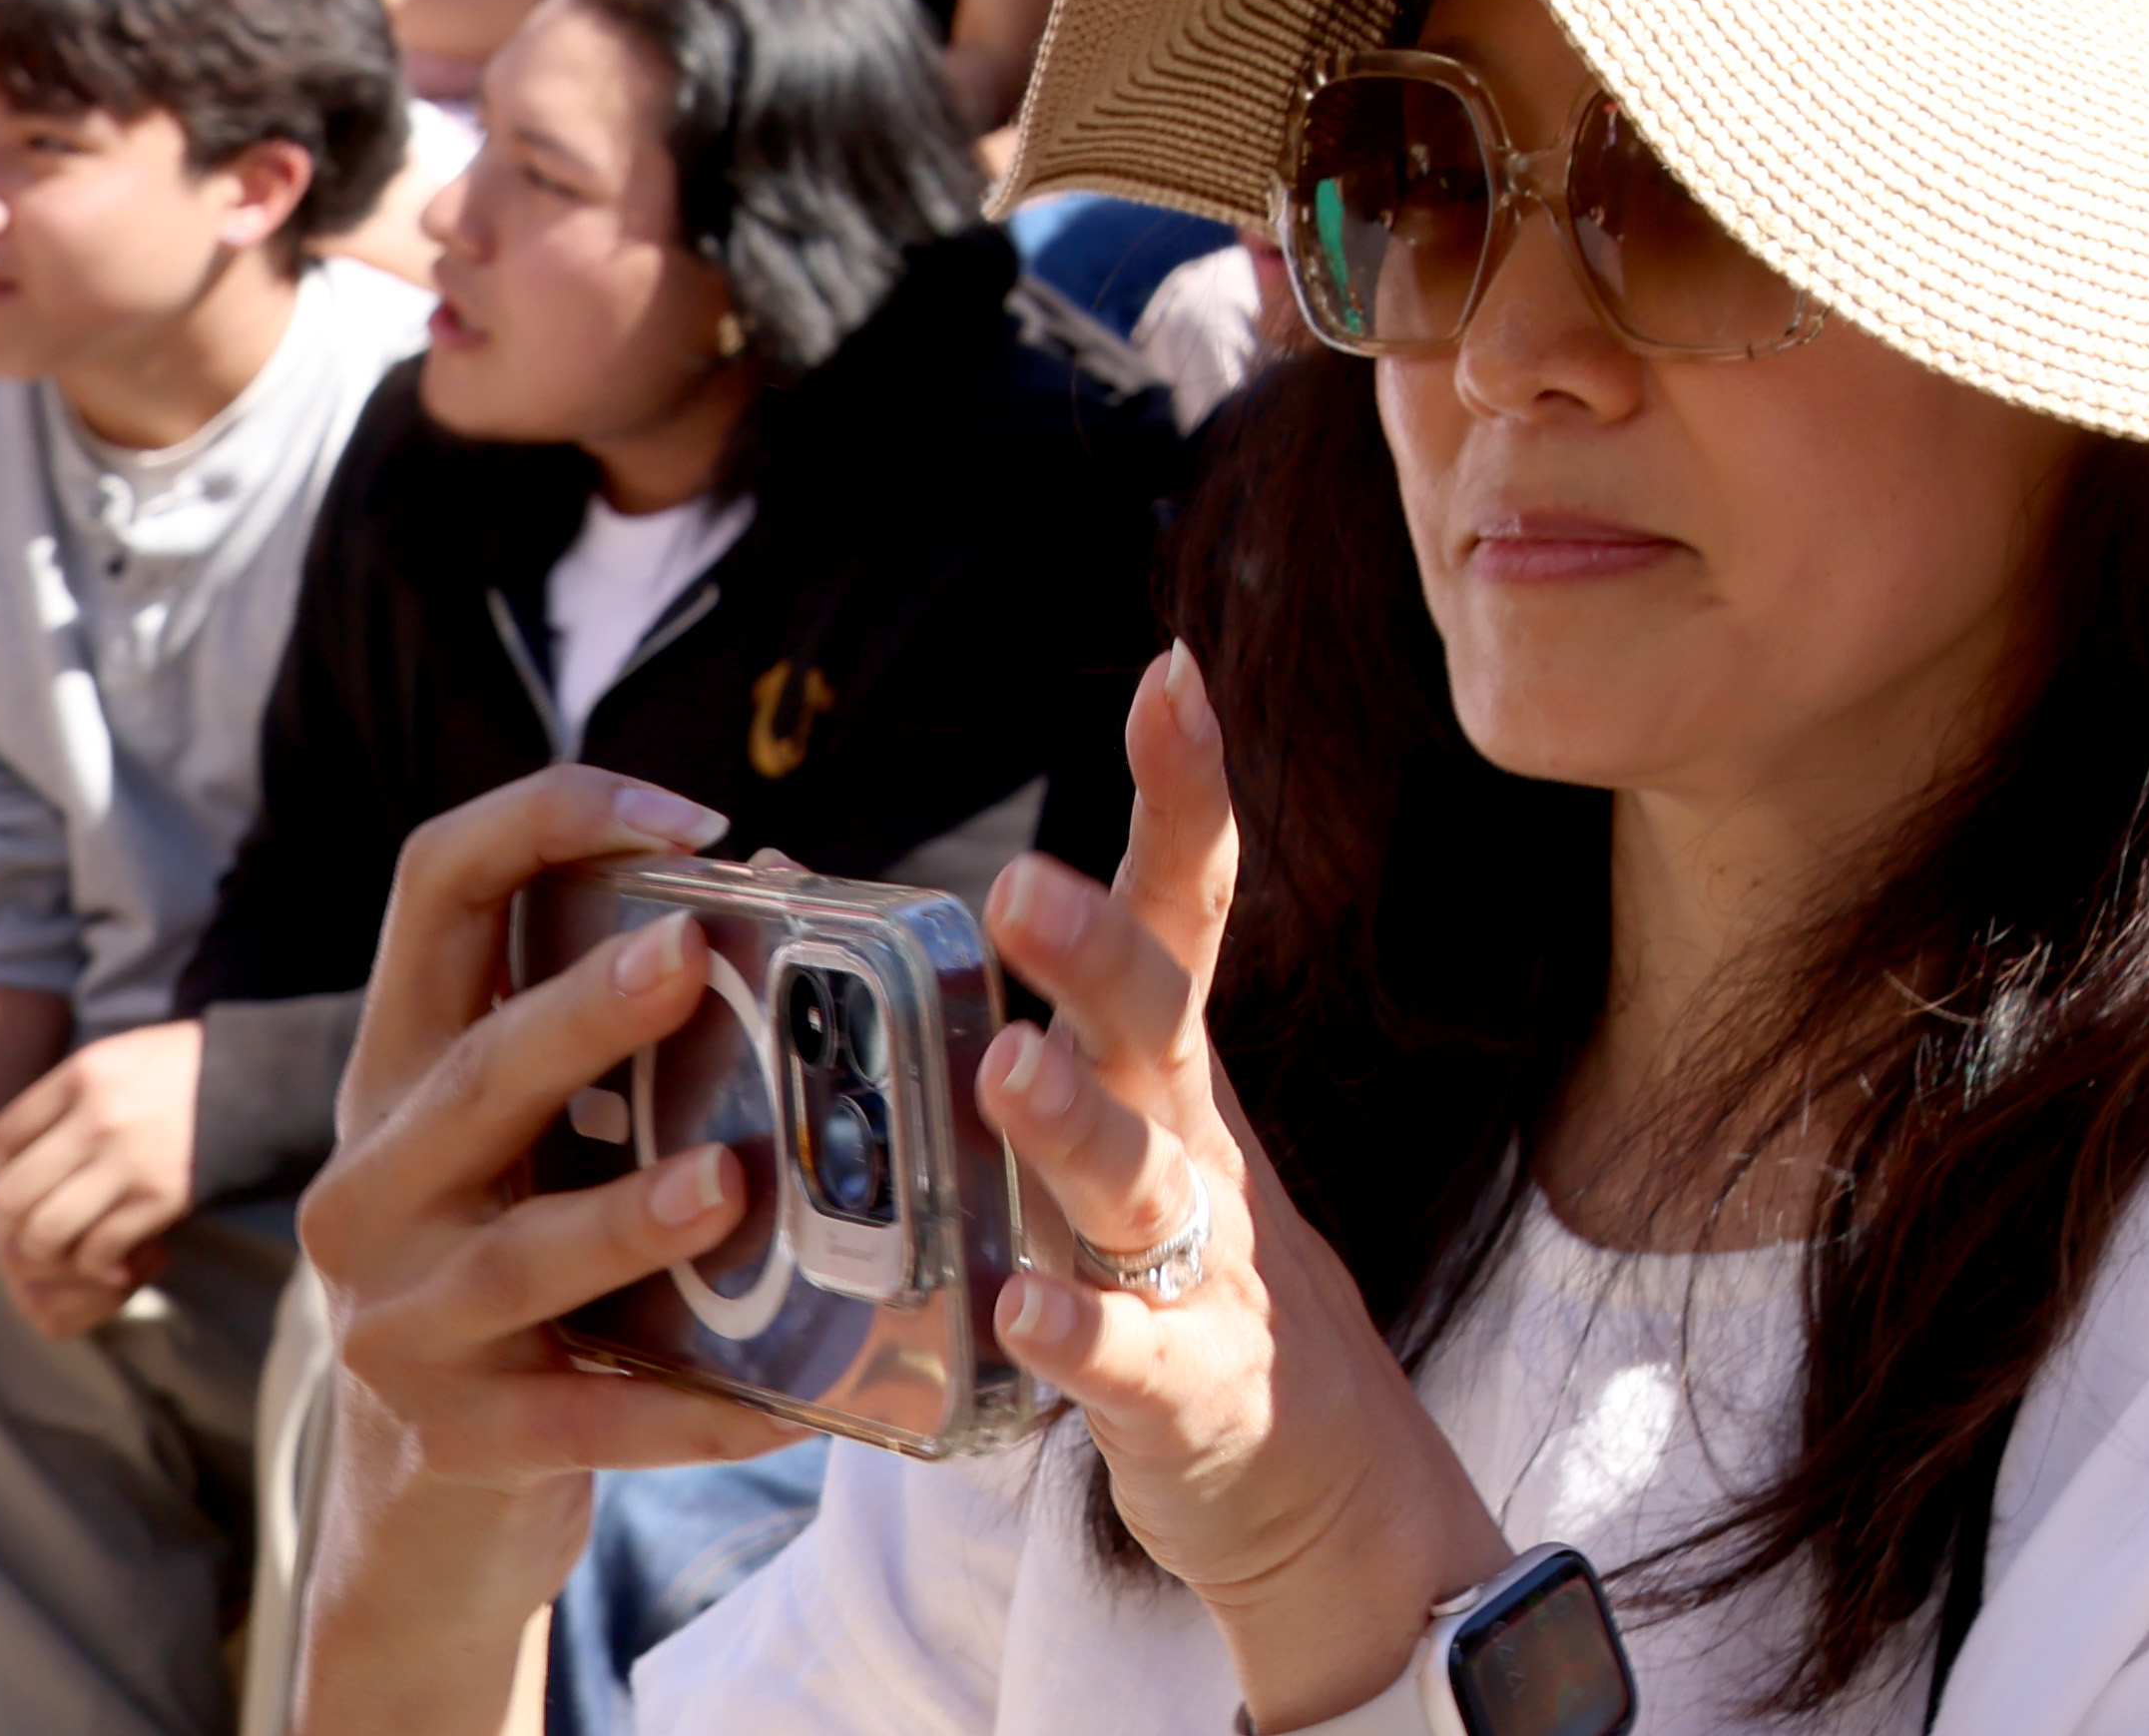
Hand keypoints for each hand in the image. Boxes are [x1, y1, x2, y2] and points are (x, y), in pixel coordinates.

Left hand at [0, 1014, 207, 1337]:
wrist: (268, 1080)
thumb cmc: (186, 1071)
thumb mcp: (120, 1059)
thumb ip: (66, 1100)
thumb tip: (10, 1164)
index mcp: (84, 1074)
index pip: (2, 1139)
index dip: (1, 1171)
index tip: (26, 1181)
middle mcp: (98, 1117)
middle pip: (13, 1195)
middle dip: (17, 1223)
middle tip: (42, 1225)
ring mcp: (130, 1160)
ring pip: (46, 1231)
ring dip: (53, 1251)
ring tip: (75, 1246)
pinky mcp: (163, 1197)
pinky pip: (98, 1250)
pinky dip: (100, 1264)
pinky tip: (120, 1256)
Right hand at [305, 768, 859, 1514]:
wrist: (425, 1498)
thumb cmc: (523, 1259)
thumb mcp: (540, 1138)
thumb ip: (631, 1023)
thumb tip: (788, 877)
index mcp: (401, 1074)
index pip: (431, 891)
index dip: (543, 824)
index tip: (685, 819)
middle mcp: (375, 1186)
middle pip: (474, 1075)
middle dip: (580, 1014)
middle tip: (688, 956)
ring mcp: (400, 1322)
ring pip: (519, 1257)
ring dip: (626, 1220)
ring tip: (726, 1186)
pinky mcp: (456, 1441)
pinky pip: (581, 1423)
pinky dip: (681, 1414)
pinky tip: (776, 1410)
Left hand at [970, 654, 1510, 1714]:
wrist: (1319, 1473)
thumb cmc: (1178, 1273)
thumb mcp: (1120, 1130)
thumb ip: (1024, 1020)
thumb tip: (829, 881)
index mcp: (1171, 1073)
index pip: (1185, 911)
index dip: (1185, 794)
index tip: (1174, 676)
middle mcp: (1194, 1146)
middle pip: (1156, 1027)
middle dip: (1095, 950)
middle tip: (1018, 884)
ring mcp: (1203, 1268)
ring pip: (1137, 1185)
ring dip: (1071, 1127)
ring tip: (1006, 1073)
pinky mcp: (1188, 1387)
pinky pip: (1126, 1353)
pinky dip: (1077, 1328)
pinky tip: (1021, 1307)